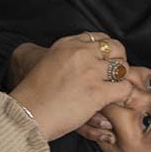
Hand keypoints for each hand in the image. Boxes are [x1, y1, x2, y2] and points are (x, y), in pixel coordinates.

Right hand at [9, 33, 132, 140]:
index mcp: (68, 44)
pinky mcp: (97, 92)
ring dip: (122, 79)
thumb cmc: (33, 95)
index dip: (106, 51)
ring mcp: (91, 72)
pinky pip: (124, 88)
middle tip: (115, 76)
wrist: (26, 113)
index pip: (99, 38)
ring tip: (116, 90)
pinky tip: (116, 101)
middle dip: (119, 61)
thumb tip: (80, 64)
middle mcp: (81, 53)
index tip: (106, 62)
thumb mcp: (47, 64)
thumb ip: (67, 59)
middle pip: (115, 48)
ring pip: (122, 67)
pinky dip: (124, 96)